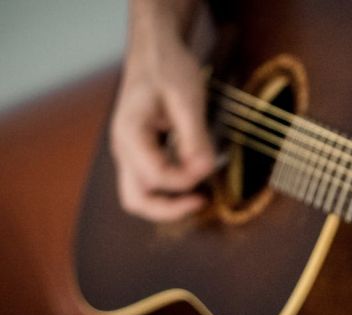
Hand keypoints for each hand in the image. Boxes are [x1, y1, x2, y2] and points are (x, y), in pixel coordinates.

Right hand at [110, 0, 213, 221]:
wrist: (155, 51)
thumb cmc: (168, 68)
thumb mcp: (187, 98)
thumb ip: (195, 136)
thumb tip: (205, 170)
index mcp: (129, 134)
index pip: (156, 177)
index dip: (187, 179)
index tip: (210, 166)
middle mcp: (123, 149)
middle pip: (136, 200)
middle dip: (170, 209)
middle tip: (202, 202)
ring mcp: (129, 153)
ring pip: (140, 195)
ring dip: (169, 202)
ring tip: (200, 196)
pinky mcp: (141, 152)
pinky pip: (150, 182)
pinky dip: (170, 189)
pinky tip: (194, 178)